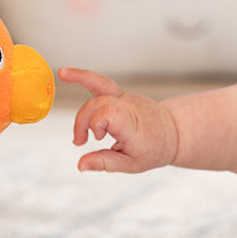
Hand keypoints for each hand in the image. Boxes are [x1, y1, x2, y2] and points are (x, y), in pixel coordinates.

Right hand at [60, 67, 179, 172]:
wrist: (171, 133)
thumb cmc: (151, 150)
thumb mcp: (130, 164)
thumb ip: (104, 163)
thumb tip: (80, 165)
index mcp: (132, 127)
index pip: (109, 114)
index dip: (96, 123)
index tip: (98, 138)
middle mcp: (129, 108)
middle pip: (96, 104)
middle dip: (81, 122)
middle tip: (80, 141)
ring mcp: (125, 98)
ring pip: (97, 89)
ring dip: (78, 95)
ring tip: (64, 90)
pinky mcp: (120, 94)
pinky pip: (100, 82)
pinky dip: (83, 77)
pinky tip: (64, 72)